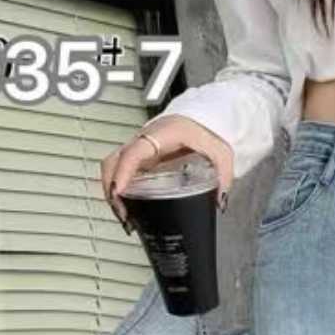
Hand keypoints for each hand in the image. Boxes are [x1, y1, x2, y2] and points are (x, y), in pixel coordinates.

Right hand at [100, 114, 234, 228]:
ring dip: (113, 191)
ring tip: (125, 216)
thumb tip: (220, 201)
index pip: (134, 152)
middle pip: (114, 161)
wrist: (202, 118)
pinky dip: (120, 189)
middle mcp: (146, 140)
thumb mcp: (221, 152)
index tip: (119, 192)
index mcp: (163, 135)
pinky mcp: (142, 157)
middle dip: (111, 189)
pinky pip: (122, 170)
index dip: (122, 172)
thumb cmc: (207, 130)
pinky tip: (128, 207)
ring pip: (113, 166)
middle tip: (123, 213)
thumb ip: (224, 176)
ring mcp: (141, 148)